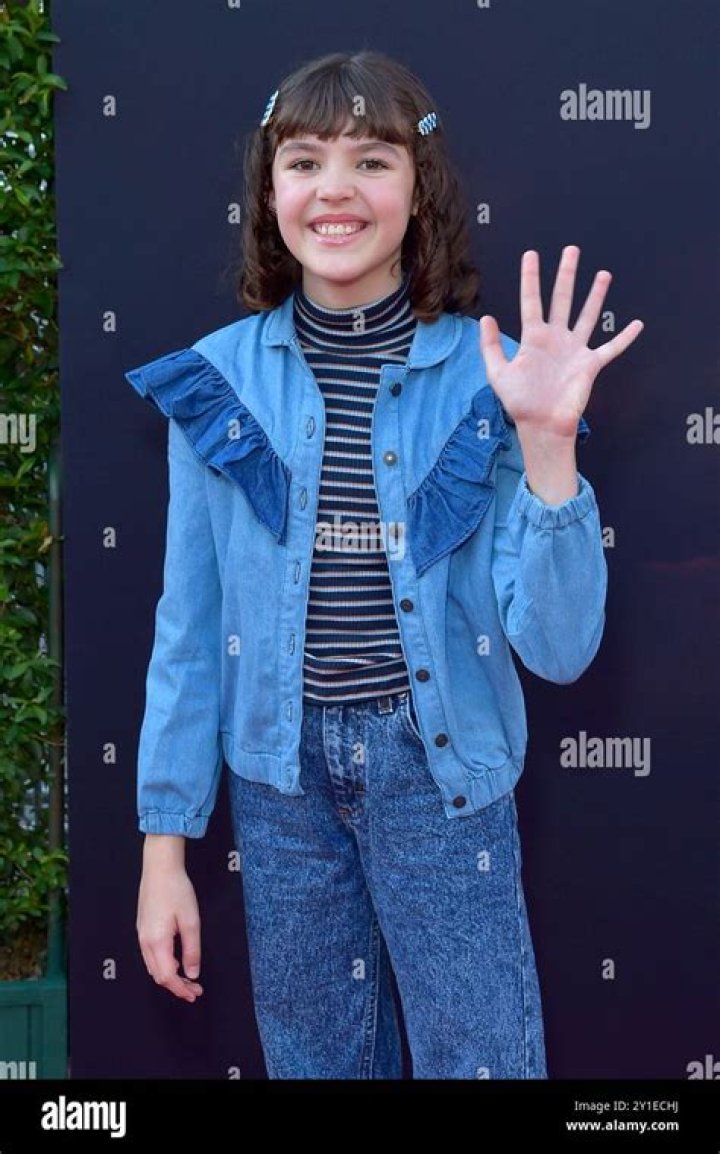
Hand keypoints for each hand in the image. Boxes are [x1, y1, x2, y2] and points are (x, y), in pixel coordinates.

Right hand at [137, 863, 203, 1002]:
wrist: (160, 868)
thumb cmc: (177, 890)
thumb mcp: (191, 921)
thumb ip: (192, 950)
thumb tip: (192, 973)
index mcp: (157, 942)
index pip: (167, 977)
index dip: (181, 989)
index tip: (195, 994)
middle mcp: (145, 942)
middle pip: (158, 975)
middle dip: (176, 986)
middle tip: (194, 989)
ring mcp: (141, 935)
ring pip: (153, 966)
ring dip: (169, 975)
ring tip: (187, 978)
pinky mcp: (143, 928)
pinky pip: (150, 955)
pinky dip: (163, 964)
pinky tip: (175, 959)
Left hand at [479, 246, 643, 438]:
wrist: (542, 425)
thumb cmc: (520, 403)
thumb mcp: (498, 374)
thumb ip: (490, 346)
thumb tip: (485, 318)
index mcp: (533, 338)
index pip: (532, 301)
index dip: (530, 278)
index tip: (531, 255)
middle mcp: (556, 339)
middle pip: (562, 299)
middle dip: (566, 275)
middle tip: (572, 250)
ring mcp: (574, 350)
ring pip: (588, 316)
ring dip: (595, 296)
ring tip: (603, 274)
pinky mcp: (590, 365)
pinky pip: (611, 348)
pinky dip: (625, 337)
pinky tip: (638, 324)